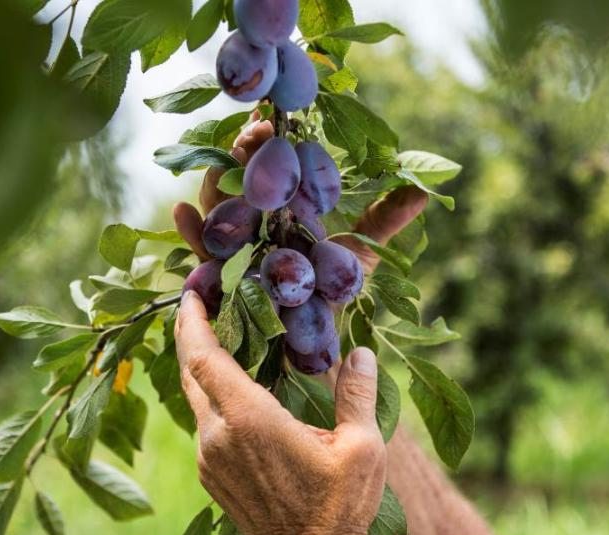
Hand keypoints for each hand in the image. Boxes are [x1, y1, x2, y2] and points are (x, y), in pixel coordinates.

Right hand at [173, 118, 428, 272]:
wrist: (319, 344)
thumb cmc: (334, 295)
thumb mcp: (361, 253)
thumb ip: (385, 219)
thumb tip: (427, 188)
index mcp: (283, 210)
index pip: (270, 165)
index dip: (269, 139)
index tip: (279, 116)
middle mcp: (254, 225)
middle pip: (239, 179)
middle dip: (245, 152)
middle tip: (260, 129)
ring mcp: (233, 250)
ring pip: (216, 208)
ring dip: (217, 182)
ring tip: (230, 160)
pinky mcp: (219, 279)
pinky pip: (198, 252)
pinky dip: (189, 232)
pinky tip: (181, 212)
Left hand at [175, 290, 386, 534]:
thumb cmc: (340, 507)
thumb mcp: (362, 446)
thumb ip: (357, 392)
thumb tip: (360, 351)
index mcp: (248, 419)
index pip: (204, 356)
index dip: (193, 319)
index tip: (192, 289)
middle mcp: (218, 436)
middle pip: (190, 371)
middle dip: (192, 332)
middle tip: (203, 300)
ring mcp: (210, 459)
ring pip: (195, 399)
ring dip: (203, 365)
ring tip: (224, 336)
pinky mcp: (212, 476)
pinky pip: (203, 424)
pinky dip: (211, 395)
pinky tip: (234, 387)